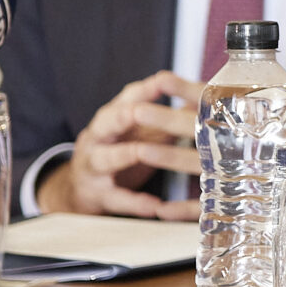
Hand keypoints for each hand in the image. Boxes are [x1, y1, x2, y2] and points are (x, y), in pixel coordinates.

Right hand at [33, 71, 203, 219]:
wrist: (80, 187)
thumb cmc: (120, 148)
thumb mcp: (139, 129)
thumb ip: (166, 116)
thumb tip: (205, 98)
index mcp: (112, 117)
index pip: (127, 97)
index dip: (145, 89)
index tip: (165, 80)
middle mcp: (99, 137)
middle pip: (108, 122)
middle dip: (123, 116)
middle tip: (140, 111)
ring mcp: (94, 165)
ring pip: (105, 158)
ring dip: (123, 154)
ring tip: (141, 152)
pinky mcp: (97, 194)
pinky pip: (116, 198)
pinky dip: (134, 202)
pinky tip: (154, 206)